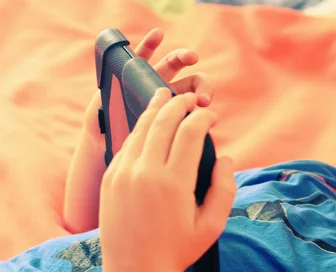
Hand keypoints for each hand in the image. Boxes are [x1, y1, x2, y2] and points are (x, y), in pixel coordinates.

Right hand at [83, 28, 213, 150]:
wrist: (106, 149)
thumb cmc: (138, 154)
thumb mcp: (164, 154)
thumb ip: (183, 148)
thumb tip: (214, 156)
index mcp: (181, 109)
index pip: (200, 97)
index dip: (205, 96)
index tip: (207, 108)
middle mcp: (168, 93)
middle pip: (191, 81)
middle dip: (200, 84)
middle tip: (201, 96)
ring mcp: (148, 82)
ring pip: (170, 65)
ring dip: (181, 58)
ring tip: (191, 58)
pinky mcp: (127, 74)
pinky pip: (139, 56)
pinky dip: (148, 44)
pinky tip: (158, 35)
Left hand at [99, 89, 235, 271]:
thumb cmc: (179, 251)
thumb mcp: (213, 224)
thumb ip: (224, 188)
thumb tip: (226, 158)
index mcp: (174, 183)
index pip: (190, 132)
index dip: (203, 118)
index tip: (212, 116)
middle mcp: (146, 172)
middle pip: (163, 121)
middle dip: (180, 104)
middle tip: (192, 99)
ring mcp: (124, 174)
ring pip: (141, 128)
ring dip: (156, 108)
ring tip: (166, 96)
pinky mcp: (111, 178)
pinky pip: (127, 144)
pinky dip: (141, 129)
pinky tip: (149, 124)